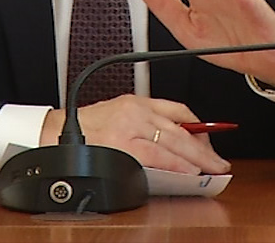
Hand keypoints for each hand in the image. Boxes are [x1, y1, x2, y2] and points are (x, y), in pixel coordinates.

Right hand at [40, 94, 229, 174]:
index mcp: (136, 102)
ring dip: (196, 159)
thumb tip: (175, 143)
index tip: (210, 137)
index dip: (199, 126)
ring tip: (210, 169)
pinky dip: (176, 165)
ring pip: (173, 143)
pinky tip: (187, 172)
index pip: (178, 110)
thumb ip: (144, 124)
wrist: (55, 135)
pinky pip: (157, 156)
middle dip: (204, 147)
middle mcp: (136, 111)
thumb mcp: (118, 114)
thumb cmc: (84, 129)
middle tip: (219, 161)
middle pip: (181, 129)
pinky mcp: (123, 146)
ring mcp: (130, 128)